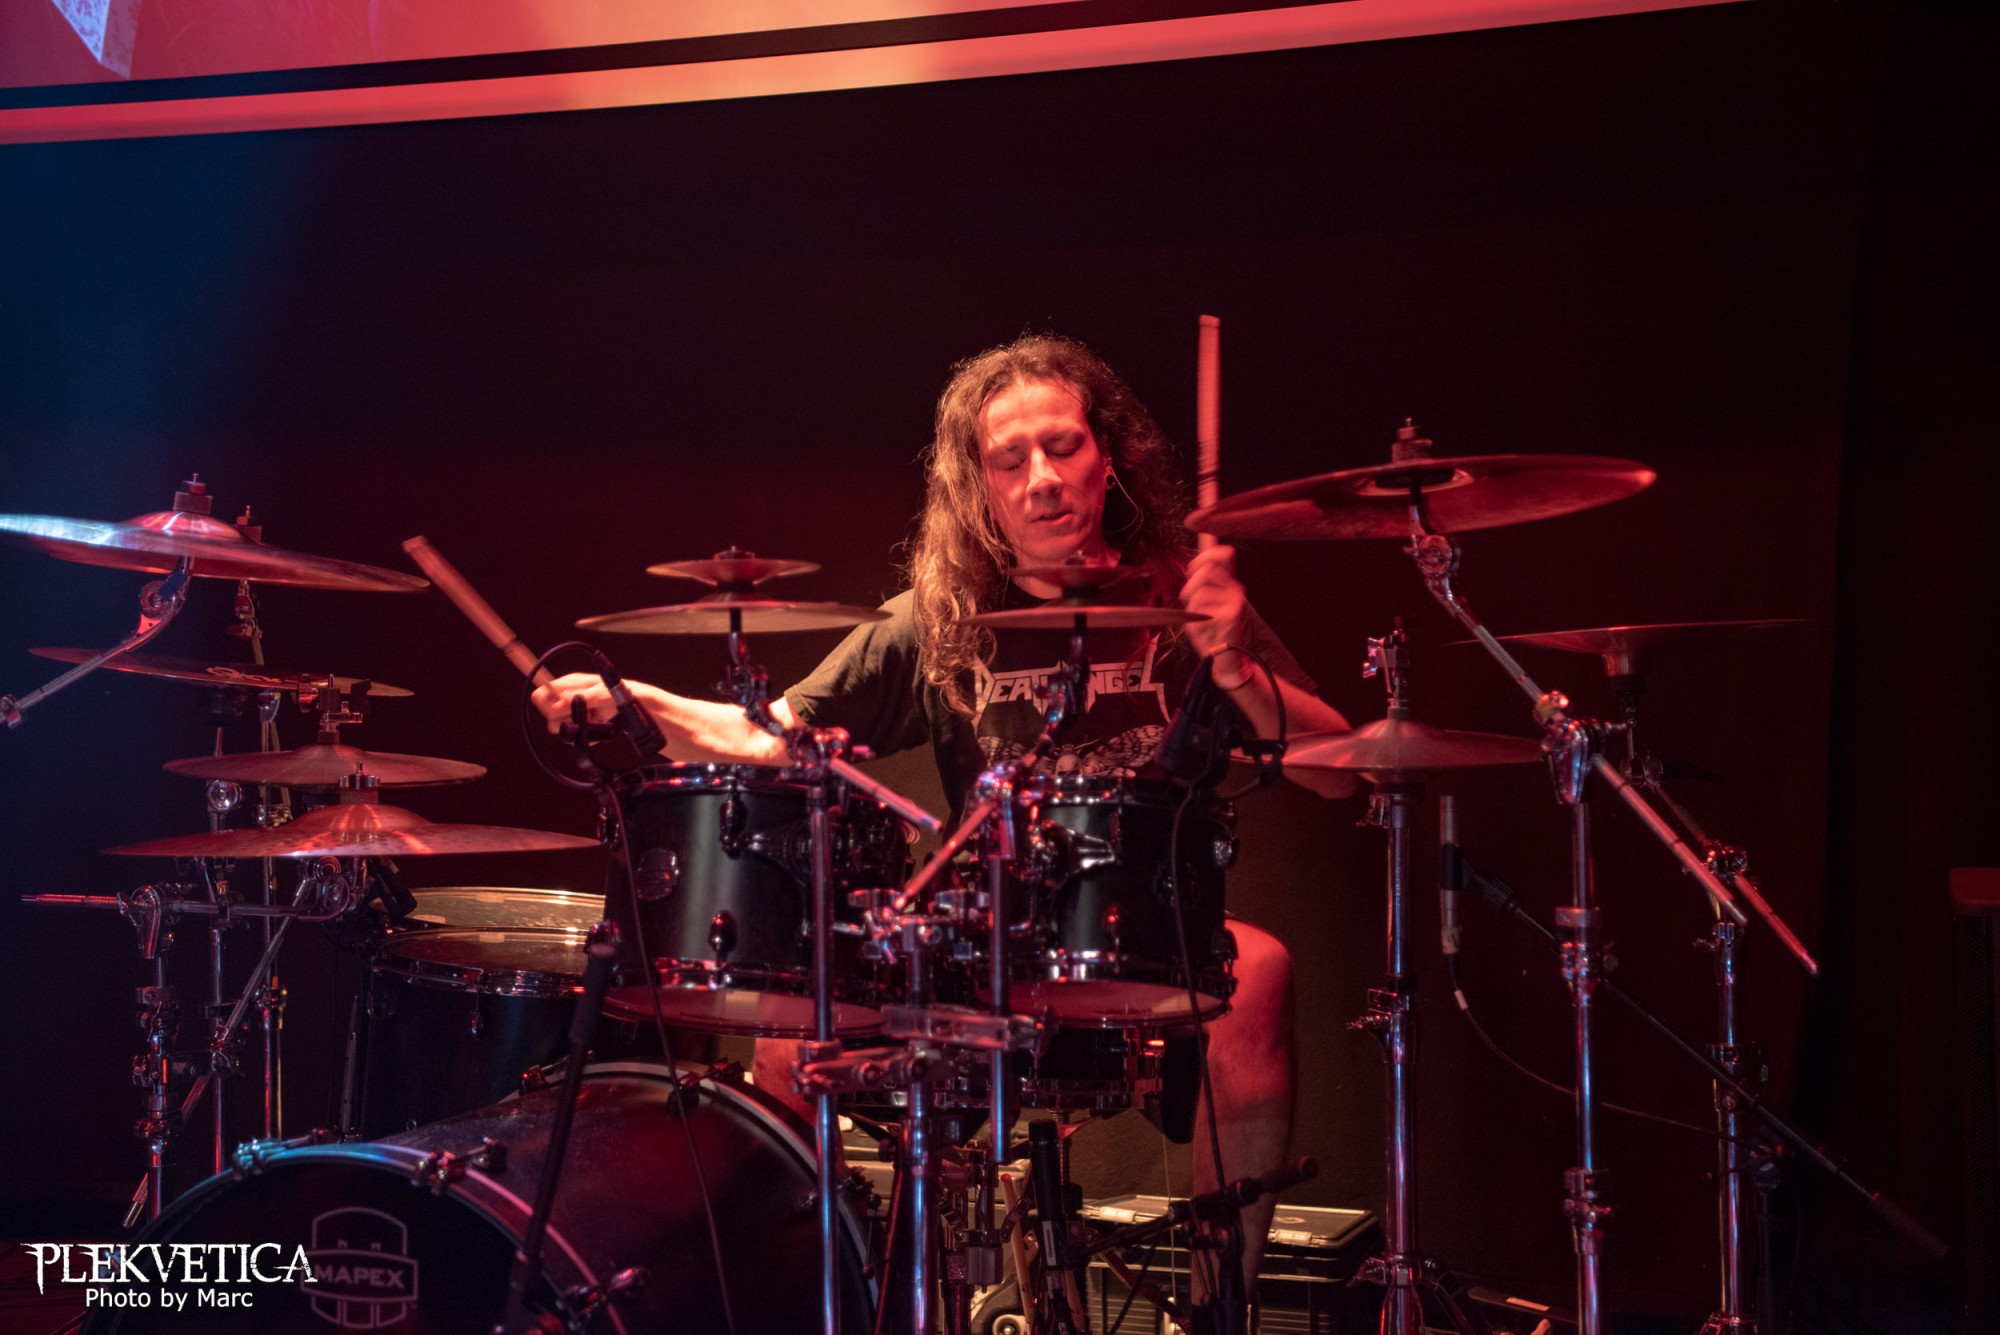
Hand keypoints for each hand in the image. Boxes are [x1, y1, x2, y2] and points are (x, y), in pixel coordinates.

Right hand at [530, 672, 616, 733]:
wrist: (635, 707)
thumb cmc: (620, 692)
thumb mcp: (600, 693)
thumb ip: (579, 698)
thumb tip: (558, 705)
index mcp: (568, 685)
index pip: (540, 695)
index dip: (545, 704)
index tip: (561, 709)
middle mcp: (567, 699)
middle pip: (548, 715)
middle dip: (564, 718)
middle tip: (584, 713)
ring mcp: (573, 713)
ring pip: (559, 728)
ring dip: (577, 726)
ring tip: (594, 719)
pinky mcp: (580, 726)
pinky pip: (574, 737)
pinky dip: (586, 735)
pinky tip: (598, 726)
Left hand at [1180, 544, 1249, 667]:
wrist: (1226, 660)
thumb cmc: (1211, 633)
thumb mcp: (1203, 605)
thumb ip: (1200, 584)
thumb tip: (1196, 563)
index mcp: (1228, 583)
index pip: (1221, 555)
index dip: (1209, 547)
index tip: (1201, 542)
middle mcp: (1234, 588)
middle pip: (1205, 567)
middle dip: (1191, 584)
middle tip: (1193, 601)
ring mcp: (1235, 600)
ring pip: (1198, 589)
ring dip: (1192, 607)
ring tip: (1202, 620)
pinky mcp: (1233, 613)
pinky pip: (1201, 607)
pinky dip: (1197, 619)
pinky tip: (1208, 629)